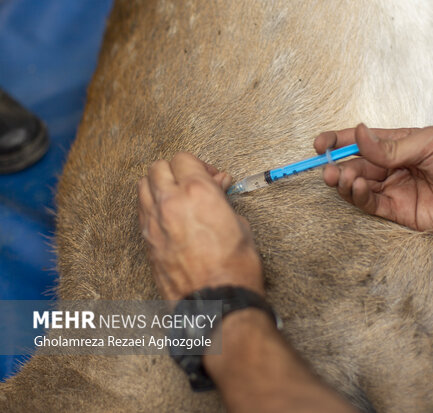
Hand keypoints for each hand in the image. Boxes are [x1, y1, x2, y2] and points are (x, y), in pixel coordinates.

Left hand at [138, 152, 262, 299]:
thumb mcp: (240, 226)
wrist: (217, 303)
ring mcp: (154, 223)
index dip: (199, 165)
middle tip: (193, 183)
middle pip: (158, 167)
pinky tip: (169, 216)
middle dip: (176, 171)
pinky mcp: (147, 242)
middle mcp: (170, 203)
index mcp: (197, 192)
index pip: (184, 159)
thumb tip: (217, 189)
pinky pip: (142, 211)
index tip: (211, 177)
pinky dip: (153, 206)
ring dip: (159, 185)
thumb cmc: (234, 269)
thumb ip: (222, 201)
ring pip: (143, 186)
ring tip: (177, 197)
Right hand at [314, 124, 432, 235]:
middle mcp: (394, 166)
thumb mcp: (428, 143)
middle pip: (357, 165)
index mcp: (400, 144)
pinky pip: (373, 205)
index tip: (320, 143)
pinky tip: (359, 187)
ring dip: (347, 182)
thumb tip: (359, 133)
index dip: (339, 141)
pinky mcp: (400, 212)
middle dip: (339, 166)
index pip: (363, 141)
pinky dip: (361, 197)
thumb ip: (390, 146)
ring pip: (361, 186)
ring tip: (344, 178)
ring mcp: (396, 189)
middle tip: (329, 169)